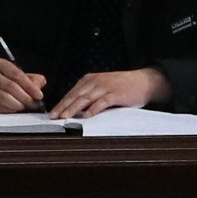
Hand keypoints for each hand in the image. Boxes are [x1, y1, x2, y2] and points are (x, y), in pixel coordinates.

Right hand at [0, 57, 46, 116]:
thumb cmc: (5, 83)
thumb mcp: (19, 77)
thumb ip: (32, 79)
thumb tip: (40, 85)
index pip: (17, 74)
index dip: (30, 86)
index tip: (39, 95)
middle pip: (10, 86)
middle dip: (25, 97)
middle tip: (33, 104)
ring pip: (3, 97)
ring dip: (17, 105)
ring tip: (25, 107)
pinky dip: (8, 110)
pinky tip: (14, 111)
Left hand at [51, 67, 169, 118]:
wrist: (144, 81)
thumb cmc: (123, 87)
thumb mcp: (103, 87)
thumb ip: (91, 96)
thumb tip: (75, 110)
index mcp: (91, 80)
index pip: (72, 93)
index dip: (61, 103)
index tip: (52, 113)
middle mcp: (96, 81)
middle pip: (76, 96)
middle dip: (63, 107)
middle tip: (53, 117)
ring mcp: (106, 87)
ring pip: (86, 98)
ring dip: (73, 108)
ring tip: (64, 117)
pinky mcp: (116, 93)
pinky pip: (102, 102)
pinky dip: (93, 109)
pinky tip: (86, 116)